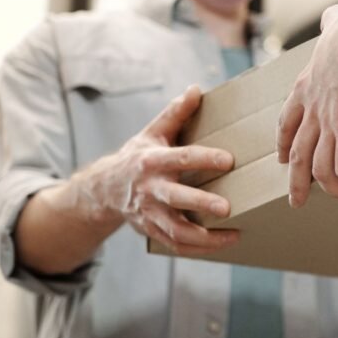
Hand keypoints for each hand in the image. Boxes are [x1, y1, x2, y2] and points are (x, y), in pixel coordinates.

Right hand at [82, 85, 240, 255]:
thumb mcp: (152, 132)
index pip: (180, 158)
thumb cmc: (138, 156)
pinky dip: (199, 249)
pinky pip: (175, 245)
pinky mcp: (152, 231)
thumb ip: (176, 113)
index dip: (204, 159)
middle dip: (201, 203)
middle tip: (227, 208)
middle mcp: (149, 189)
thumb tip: (196, 89)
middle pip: (175, 198)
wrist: (105, 189)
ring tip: (233, 235)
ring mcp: (149, 213)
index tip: (228, 160)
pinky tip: (223, 243)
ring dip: (204, 237)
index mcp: (151, 161)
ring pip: (175, 230)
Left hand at [277, 4, 337, 207]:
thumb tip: (335, 16)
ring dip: (332, 188)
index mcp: (307, 86)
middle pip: (297, 154)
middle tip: (296, 199)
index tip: (282, 158)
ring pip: (319, 170)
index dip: (284, 142)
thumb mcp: (335, 25)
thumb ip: (332, 22)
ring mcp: (328, 124)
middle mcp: (313, 109)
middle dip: (296, 181)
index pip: (287, 121)